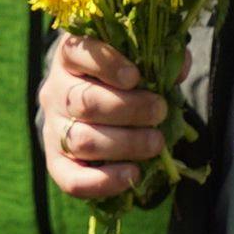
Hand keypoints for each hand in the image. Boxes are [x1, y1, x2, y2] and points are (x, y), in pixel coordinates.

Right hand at [40, 34, 166, 201]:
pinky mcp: (56, 162)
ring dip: (125, 144)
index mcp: (69, 59)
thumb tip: (180, 67)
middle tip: (159, 112)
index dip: (105, 64)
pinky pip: (71, 179)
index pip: (75, 52)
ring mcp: (53, 129)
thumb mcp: (134, 61)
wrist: (92, 109)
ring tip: (156, 143)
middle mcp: (55, 92)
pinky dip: (103, 182)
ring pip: (81, 140)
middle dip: (128, 109)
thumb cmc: (120, 81)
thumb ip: (157, 59)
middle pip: (83, 102)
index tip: (135, 76)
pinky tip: (132, 175)